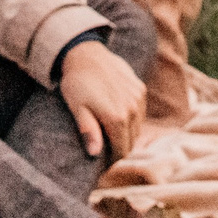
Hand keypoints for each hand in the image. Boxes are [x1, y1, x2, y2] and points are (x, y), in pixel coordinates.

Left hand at [58, 40, 145, 158]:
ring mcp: (138, 98)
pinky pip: (140, 113)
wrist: (86, 54)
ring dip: (127, 134)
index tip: (103, 163)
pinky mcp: (140, 89)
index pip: (121, 151)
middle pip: (131, 141)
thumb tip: (94, 153)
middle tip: (105, 150)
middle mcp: (132, 109)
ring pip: (137, 128)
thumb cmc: (77, 83)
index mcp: (117, 118)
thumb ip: (88, 131)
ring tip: (111, 134)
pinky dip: (131, 119)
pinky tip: (118, 116)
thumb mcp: (77, 108)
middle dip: (120, 148)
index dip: (112, 160)